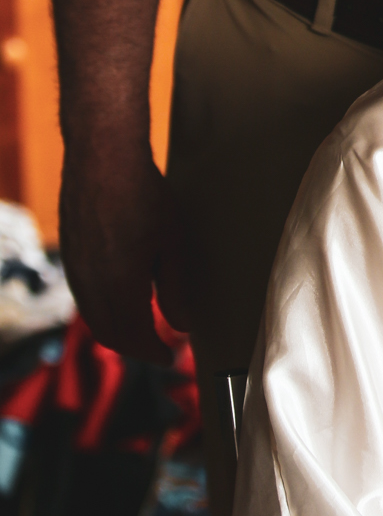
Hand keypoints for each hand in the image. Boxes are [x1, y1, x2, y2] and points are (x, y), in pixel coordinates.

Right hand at [59, 135, 174, 362]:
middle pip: (111, 335)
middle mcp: (92, 285)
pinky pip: (84, 299)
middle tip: (159, 348)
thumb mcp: (172, 243)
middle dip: (136, 349)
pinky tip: (119, 302)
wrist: (102, 158)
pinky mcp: (69, 257)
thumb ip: (175, 289)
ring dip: (117, 332)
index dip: (155, 353)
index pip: (136, 338)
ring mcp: (76, 271)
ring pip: (93, 319)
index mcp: (121, 286)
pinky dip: (102, 312)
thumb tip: (181, 327)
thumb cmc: (144, 195)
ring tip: (143, 329)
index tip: (171, 356)